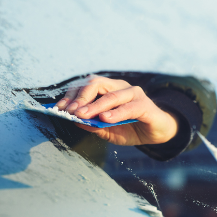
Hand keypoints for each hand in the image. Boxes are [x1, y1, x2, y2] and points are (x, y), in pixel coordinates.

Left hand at [55, 76, 178, 145]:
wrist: (157, 132)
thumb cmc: (131, 128)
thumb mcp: (107, 129)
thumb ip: (93, 124)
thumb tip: (75, 120)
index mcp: (109, 89)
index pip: (86, 86)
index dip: (72, 95)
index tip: (59, 108)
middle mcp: (120, 87)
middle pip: (96, 84)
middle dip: (81, 97)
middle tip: (71, 111)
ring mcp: (134, 94)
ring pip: (111, 95)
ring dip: (95, 106)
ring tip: (83, 115)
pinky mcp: (145, 105)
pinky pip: (128, 107)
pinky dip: (116, 113)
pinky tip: (106, 119)